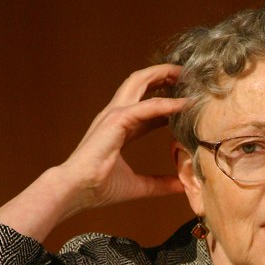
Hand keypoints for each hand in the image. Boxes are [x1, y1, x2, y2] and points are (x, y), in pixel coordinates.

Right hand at [57, 63, 189, 212]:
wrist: (76, 191)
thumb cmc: (98, 187)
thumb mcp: (139, 186)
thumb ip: (161, 184)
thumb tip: (183, 185)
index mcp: (120, 128)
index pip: (146, 105)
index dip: (167, 99)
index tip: (187, 98)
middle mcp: (116, 115)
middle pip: (140, 83)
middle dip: (163, 74)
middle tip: (187, 74)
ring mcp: (114, 115)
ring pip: (139, 81)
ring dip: (162, 74)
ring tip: (183, 73)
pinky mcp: (115, 121)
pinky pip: (146, 106)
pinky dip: (166, 103)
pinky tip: (183, 104)